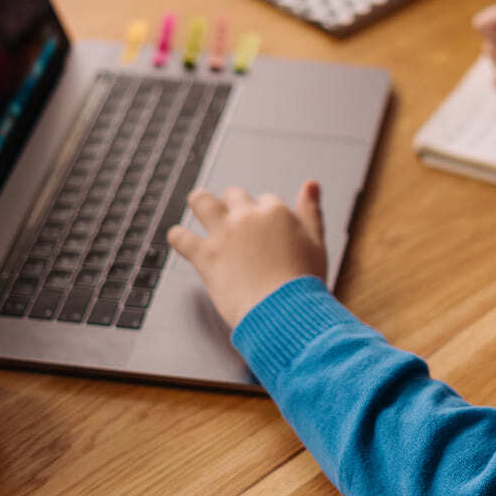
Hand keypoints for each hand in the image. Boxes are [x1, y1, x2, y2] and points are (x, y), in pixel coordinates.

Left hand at [168, 182, 327, 329]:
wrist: (284, 311)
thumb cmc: (303, 282)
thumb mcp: (317, 242)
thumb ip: (311, 210)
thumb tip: (311, 185)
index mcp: (275, 212)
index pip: (266, 200)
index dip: (265, 212)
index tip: (264, 226)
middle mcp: (247, 217)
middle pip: (234, 195)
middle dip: (234, 204)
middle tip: (234, 219)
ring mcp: (224, 235)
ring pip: (202, 201)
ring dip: (201, 202)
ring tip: (200, 206)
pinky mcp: (206, 256)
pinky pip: (182, 238)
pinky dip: (178, 236)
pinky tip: (179, 237)